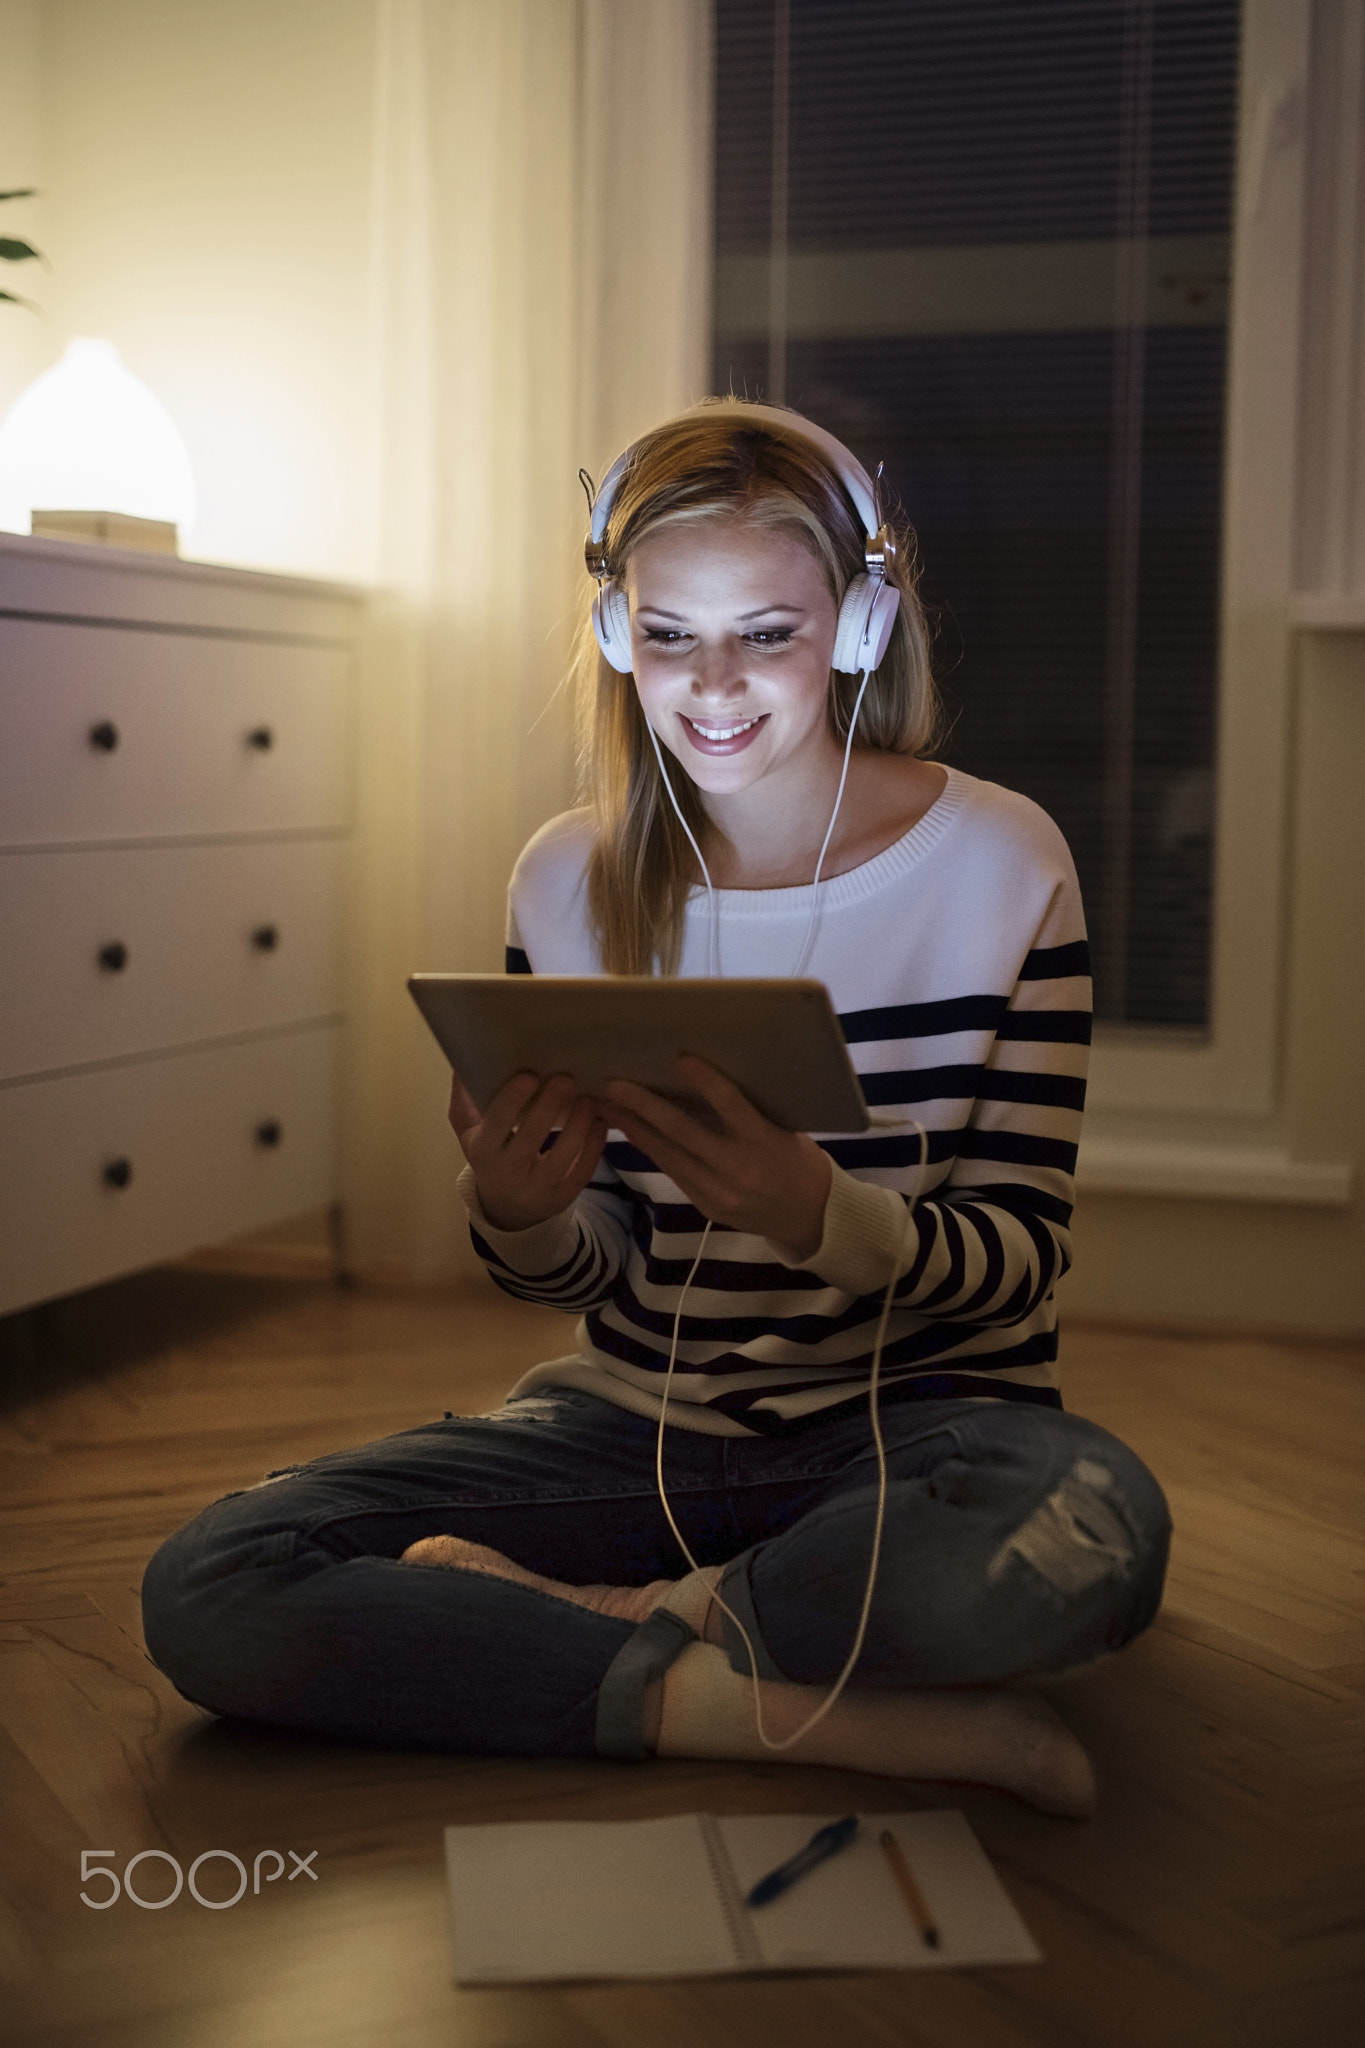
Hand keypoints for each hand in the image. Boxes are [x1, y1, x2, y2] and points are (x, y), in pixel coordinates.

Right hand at [448, 1071, 608, 1232]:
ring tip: (589, 1099)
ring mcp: (536, 1189)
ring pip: (561, 1158)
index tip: (529, 1074)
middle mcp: (508, 1172)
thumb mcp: (470, 1132)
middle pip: (531, 1139)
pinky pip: (581, 1173)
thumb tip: (464, 1056)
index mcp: (484, 1150)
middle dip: (549, 1107)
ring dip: (578, 1125)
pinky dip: (593, 1147)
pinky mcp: (561, 1199)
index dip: (512, 1099)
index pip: (497, 1123)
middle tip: (566, 1079)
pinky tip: (600, 1122)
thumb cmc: (490, 1154)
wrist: (506, 1208)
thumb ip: (465, 1098)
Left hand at [602, 1056, 831, 1258]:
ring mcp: (719, 1192)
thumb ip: (744, 1112)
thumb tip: (698, 1082)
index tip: (681, 1058)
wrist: (808, 1215)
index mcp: (764, 1142)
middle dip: (645, 1107)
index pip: (732, 1106)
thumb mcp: (780, 1129)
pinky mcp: (706, 1206)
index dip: (706, 1082)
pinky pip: (674, 1171)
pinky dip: (652, 1149)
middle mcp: (738, 1169)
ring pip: (669, 1155)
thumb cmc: (796, 1159)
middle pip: (683, 1133)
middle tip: (615, 1085)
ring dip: (636, 1129)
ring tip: (609, 1107)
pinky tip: (633, 1132)